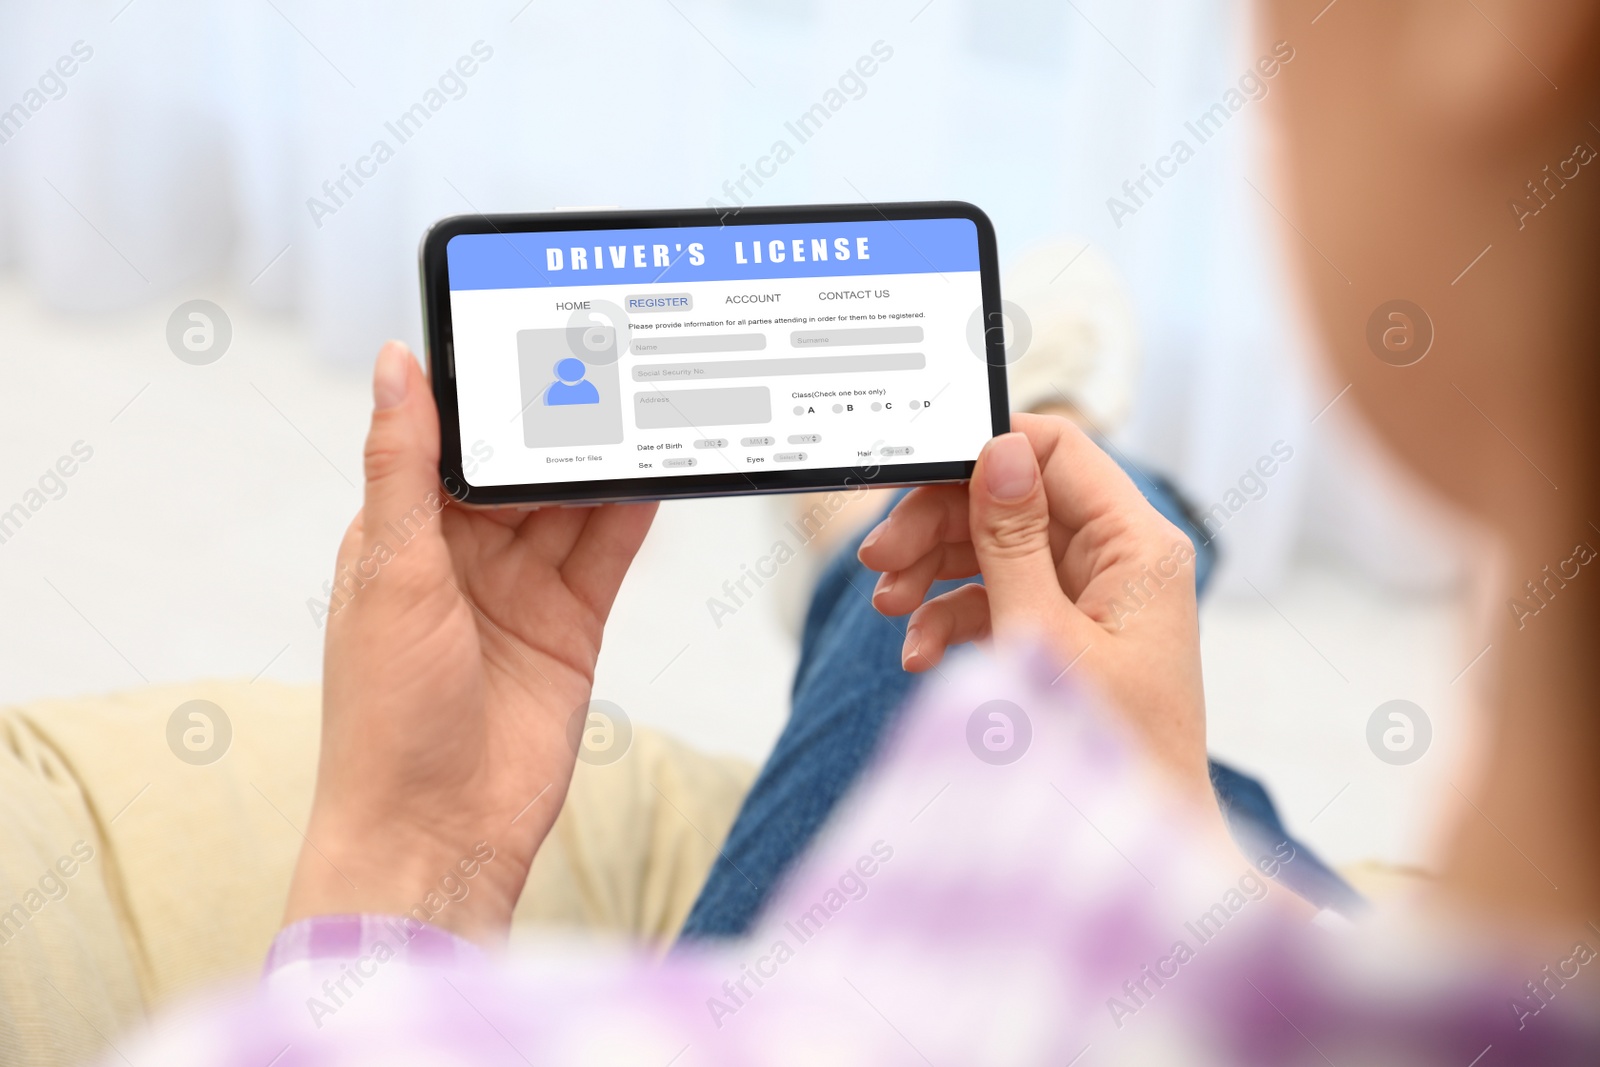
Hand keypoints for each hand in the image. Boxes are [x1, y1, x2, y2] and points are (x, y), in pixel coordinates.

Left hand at [283, 341, 656, 941]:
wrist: (439, 833)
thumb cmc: (386, 715)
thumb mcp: (391, 572)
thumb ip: (405, 466)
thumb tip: (395, 362)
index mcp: (401, 534)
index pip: (450, 442)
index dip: (489, 392)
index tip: (525, 335)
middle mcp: (462, 557)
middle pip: (522, 468)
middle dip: (558, 421)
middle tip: (604, 358)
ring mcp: (521, 591)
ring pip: (570, 504)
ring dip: (601, 460)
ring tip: (640, 400)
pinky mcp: (572, 626)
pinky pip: (607, 553)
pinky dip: (632, 512)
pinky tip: (654, 469)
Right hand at [857, 414, 1211, 807]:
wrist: (1123, 852)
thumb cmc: (1107, 754)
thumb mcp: (1042, 637)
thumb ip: (1013, 541)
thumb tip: (996, 452)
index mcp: (1136, 545)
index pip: (1055, 449)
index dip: (982, 450)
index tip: (911, 476)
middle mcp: (1116, 560)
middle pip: (1010, 496)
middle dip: (938, 525)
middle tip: (878, 562)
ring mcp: (1087, 597)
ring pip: (992, 547)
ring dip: (932, 574)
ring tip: (890, 612)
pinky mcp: (1059, 633)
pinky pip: (992, 598)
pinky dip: (949, 619)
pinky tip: (919, 654)